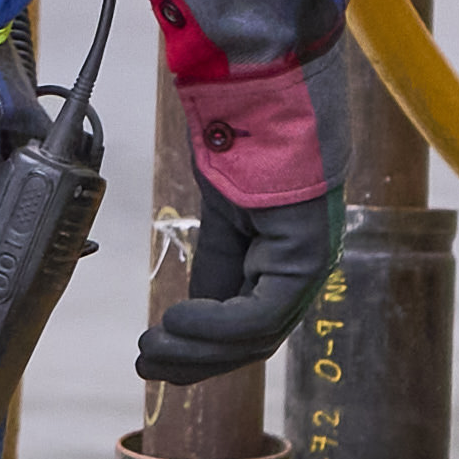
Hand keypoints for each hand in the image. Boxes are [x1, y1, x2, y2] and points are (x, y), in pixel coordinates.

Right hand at [135, 59, 346, 388]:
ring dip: (198, 349)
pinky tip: (175, 320)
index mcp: (286, 262)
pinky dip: (217, 325)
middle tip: (146, 363)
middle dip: (196, 362)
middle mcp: (305, 271)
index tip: (155, 358)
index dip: (202, 353)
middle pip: (254, 343)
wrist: (262, 95)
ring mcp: (312, 266)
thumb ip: (216, 271)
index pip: (249, 331)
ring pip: (258, 338)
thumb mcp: (223, 221)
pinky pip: (262, 313)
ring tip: (152, 344)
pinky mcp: (308, 257)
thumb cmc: (245, 144)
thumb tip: (186, 325)